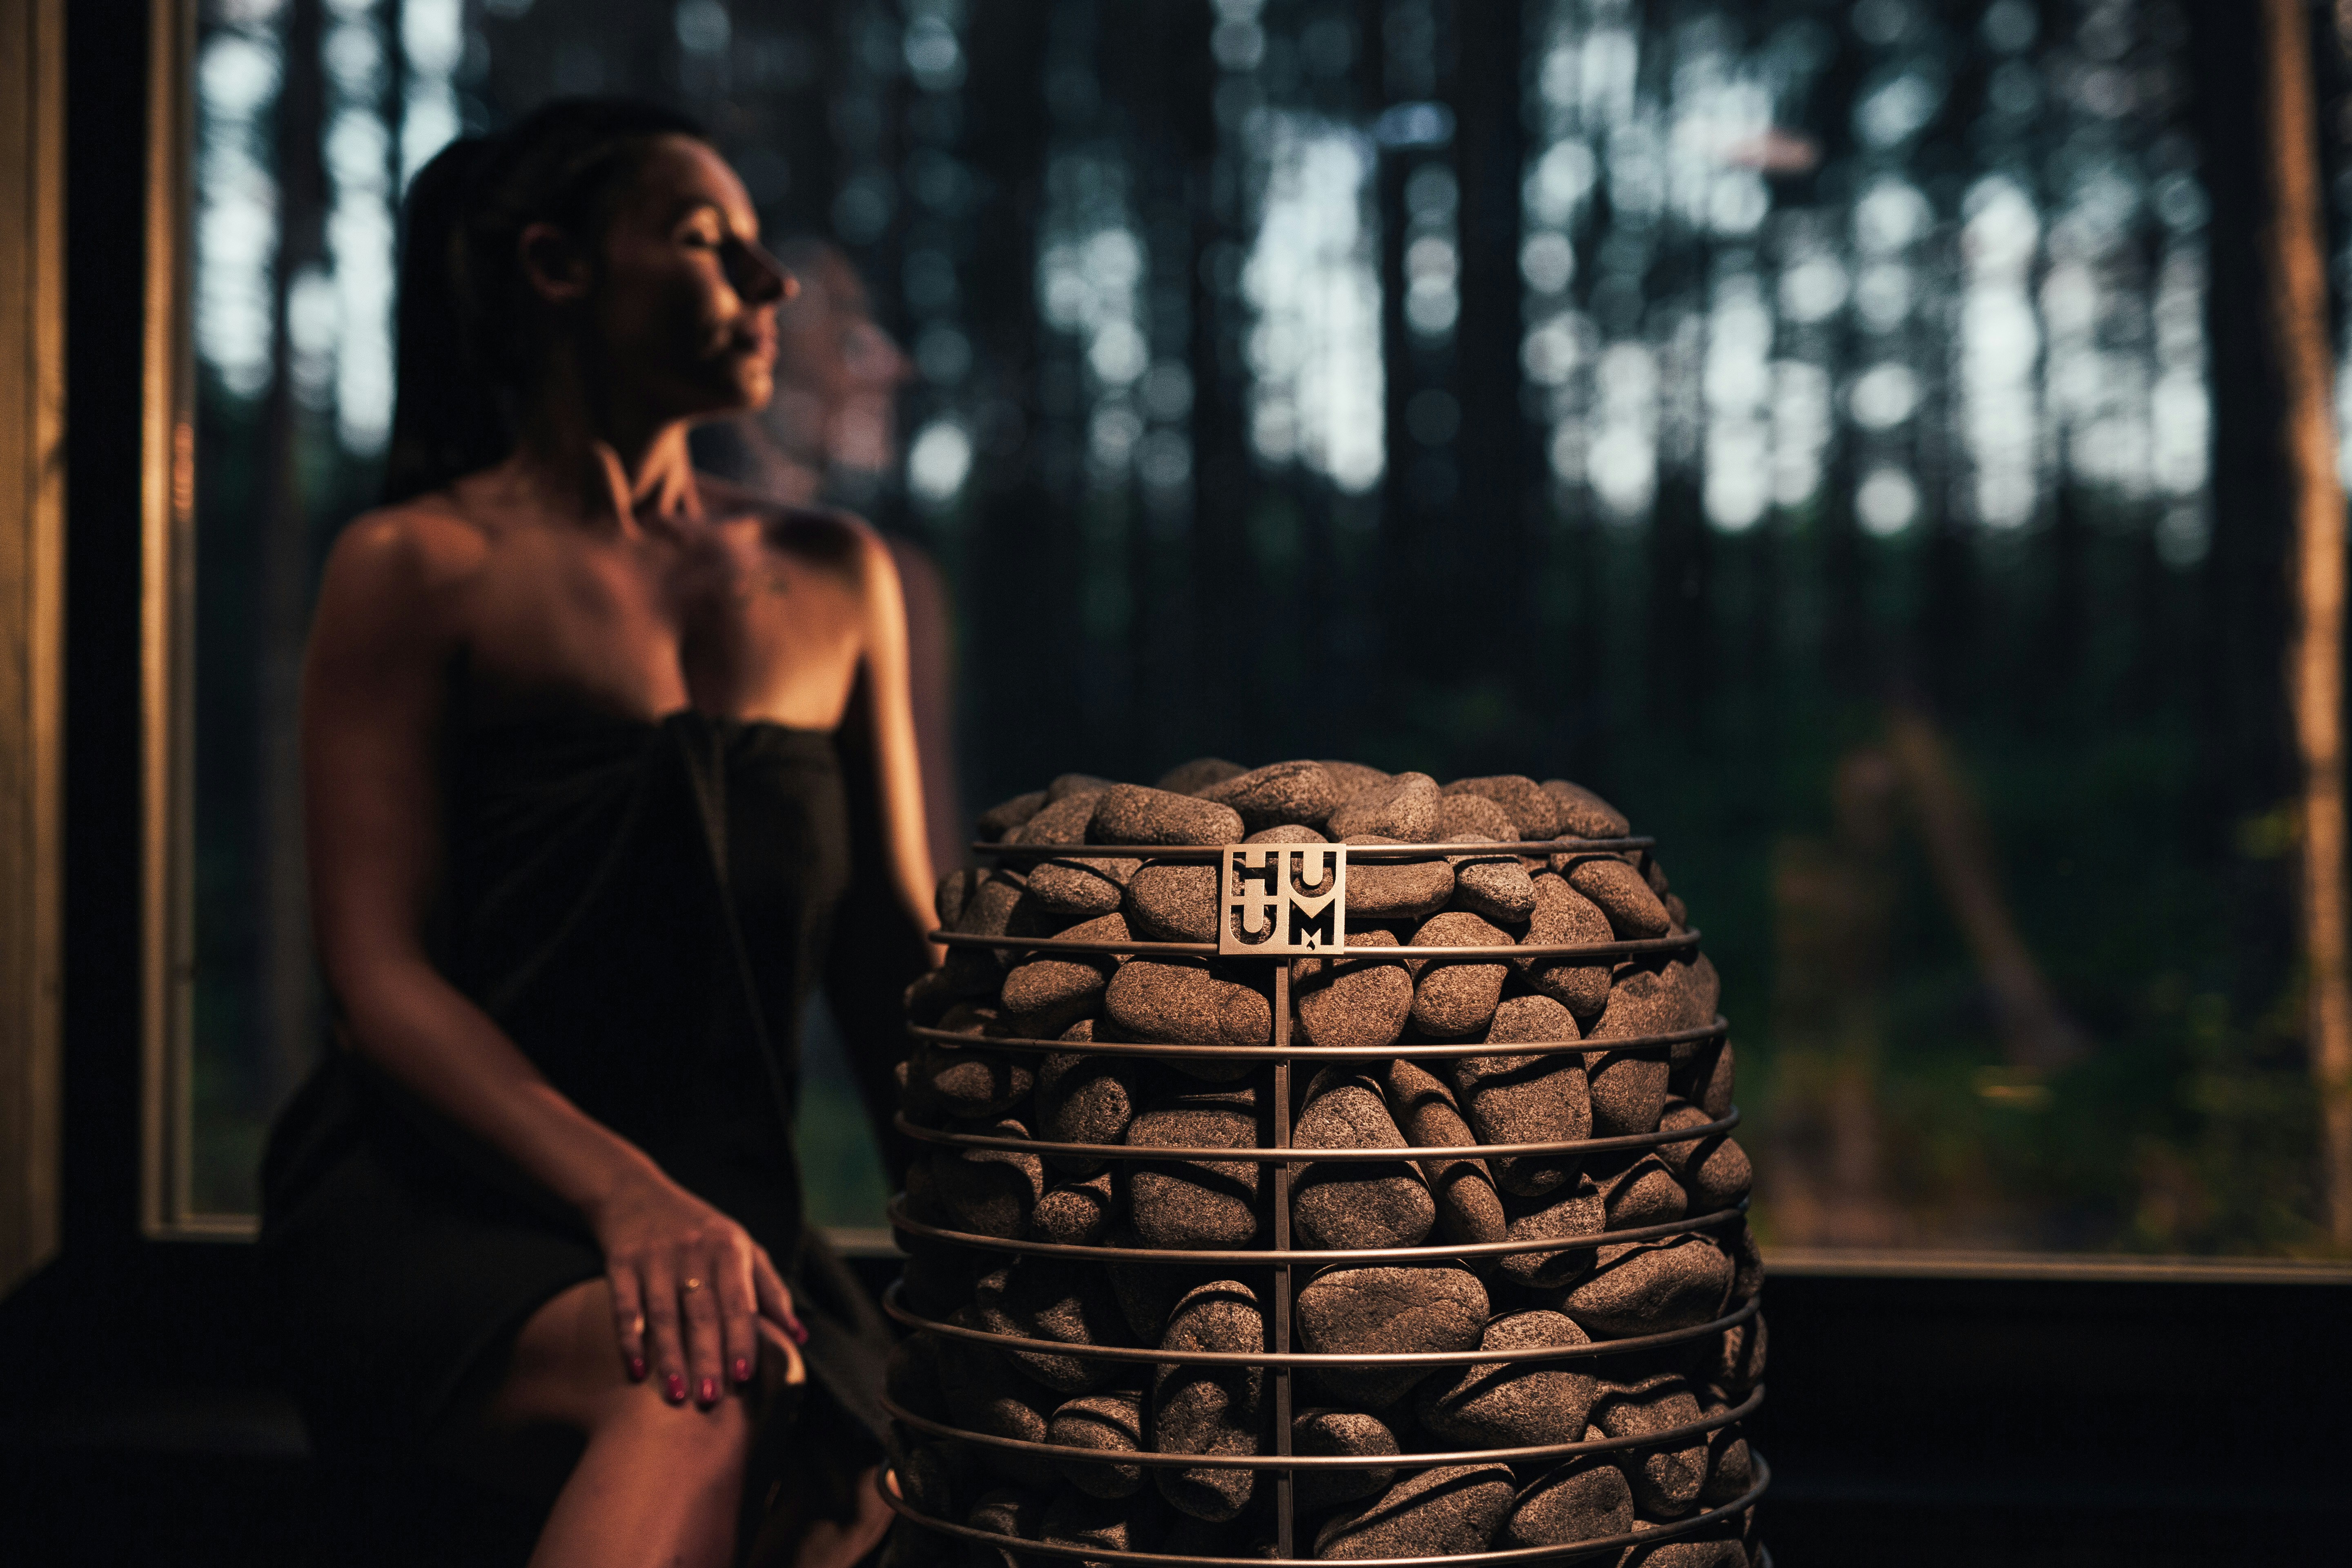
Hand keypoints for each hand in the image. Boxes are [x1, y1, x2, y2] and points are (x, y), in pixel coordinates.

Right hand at [590, 1170, 805, 1406]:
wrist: (635, 1194)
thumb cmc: (701, 1231)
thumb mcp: (741, 1248)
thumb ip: (770, 1291)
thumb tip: (799, 1337)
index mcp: (729, 1248)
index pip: (739, 1301)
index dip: (741, 1339)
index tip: (744, 1377)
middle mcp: (693, 1250)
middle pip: (702, 1313)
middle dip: (707, 1359)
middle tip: (710, 1401)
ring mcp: (654, 1256)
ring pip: (664, 1315)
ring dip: (670, 1358)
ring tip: (676, 1397)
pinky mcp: (620, 1262)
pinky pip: (624, 1308)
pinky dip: (630, 1340)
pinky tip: (636, 1372)